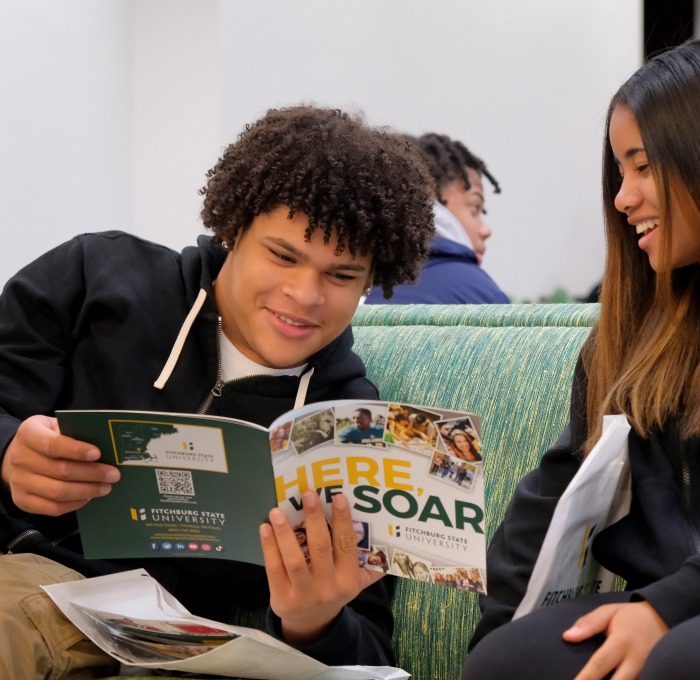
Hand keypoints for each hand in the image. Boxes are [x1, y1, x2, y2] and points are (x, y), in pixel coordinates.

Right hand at [1, 415, 120, 515]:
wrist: (19, 455)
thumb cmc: (47, 437)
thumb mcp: (57, 426)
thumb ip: (75, 432)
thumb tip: (106, 445)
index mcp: (28, 434)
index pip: (52, 444)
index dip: (76, 450)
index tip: (98, 453)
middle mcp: (20, 458)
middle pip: (60, 470)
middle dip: (91, 473)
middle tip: (113, 474)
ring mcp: (19, 482)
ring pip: (57, 492)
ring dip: (87, 491)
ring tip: (106, 487)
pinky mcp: (22, 501)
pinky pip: (52, 508)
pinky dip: (74, 504)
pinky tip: (89, 497)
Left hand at [260, 489, 383, 645]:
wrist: (312, 623)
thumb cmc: (334, 590)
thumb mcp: (356, 582)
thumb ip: (369, 564)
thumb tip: (386, 534)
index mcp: (348, 579)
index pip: (346, 545)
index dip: (342, 521)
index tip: (338, 497)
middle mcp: (328, 587)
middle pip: (320, 548)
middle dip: (314, 519)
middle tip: (308, 493)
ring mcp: (303, 595)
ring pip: (294, 559)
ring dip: (285, 533)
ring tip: (277, 510)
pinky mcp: (282, 598)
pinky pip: (274, 569)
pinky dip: (269, 547)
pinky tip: (265, 528)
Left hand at [563, 601, 667, 678]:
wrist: (664, 619)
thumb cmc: (631, 617)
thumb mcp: (608, 612)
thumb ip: (587, 624)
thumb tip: (567, 637)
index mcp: (622, 642)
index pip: (599, 664)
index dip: (585, 678)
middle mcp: (636, 660)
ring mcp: (647, 671)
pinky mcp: (654, 675)